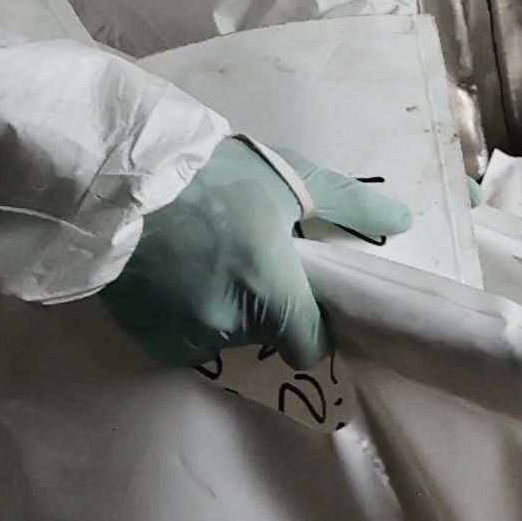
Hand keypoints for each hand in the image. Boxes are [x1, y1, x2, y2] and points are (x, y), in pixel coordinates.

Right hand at [98, 140, 411, 371]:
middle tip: (235, 255)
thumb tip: (403, 221)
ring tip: (196, 260)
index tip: (296, 297)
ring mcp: (183, 337)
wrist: (118, 176)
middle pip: (261, 336)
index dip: (308, 324)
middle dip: (254, 304)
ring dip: (213, 310)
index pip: (310, 345)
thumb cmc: (212, 175)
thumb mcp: (286, 181)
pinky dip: (176, 316)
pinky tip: (168, 275)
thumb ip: (347, 206)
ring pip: (217, 338)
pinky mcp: (145, 339)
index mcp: (272, 293)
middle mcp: (230, 327)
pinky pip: (177, 339)